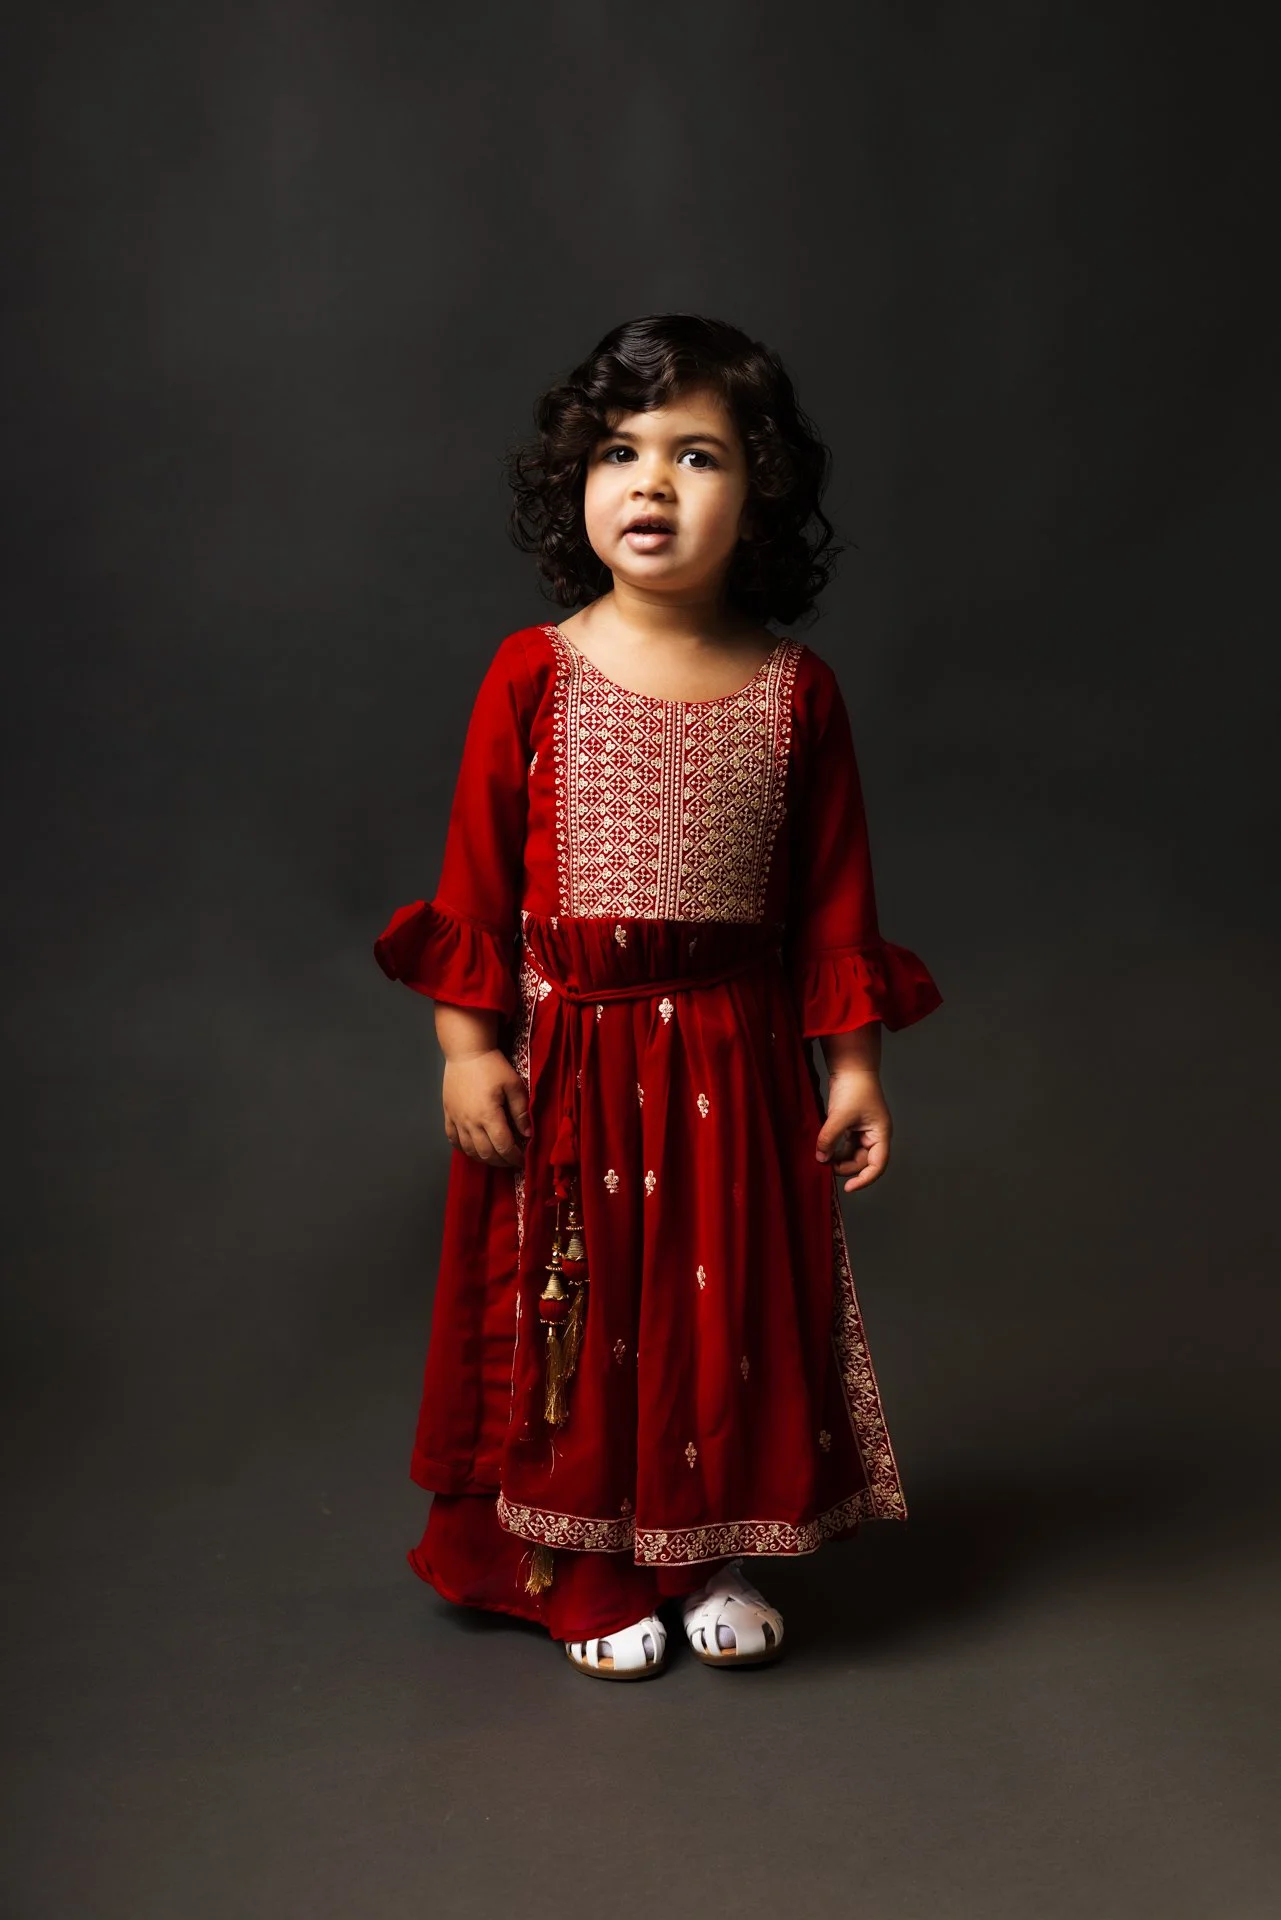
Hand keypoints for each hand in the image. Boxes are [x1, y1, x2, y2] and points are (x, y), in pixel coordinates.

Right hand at [442, 1049, 531, 1167]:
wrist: (466, 1052)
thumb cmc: (493, 1066)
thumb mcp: (514, 1085)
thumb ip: (521, 1111)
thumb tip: (527, 1134)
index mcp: (489, 1116)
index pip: (503, 1146)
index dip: (514, 1157)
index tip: (522, 1160)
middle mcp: (470, 1123)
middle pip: (486, 1153)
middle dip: (501, 1161)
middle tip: (511, 1160)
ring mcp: (456, 1120)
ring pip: (469, 1150)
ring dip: (483, 1158)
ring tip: (495, 1157)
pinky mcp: (448, 1115)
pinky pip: (453, 1140)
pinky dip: (464, 1149)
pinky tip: (473, 1149)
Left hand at [815, 1066, 891, 1192]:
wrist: (850, 1066)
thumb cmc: (854, 1088)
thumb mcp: (840, 1116)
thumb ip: (830, 1139)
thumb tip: (820, 1159)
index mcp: (880, 1134)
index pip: (877, 1165)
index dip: (865, 1179)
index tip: (849, 1188)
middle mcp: (874, 1136)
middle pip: (861, 1162)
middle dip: (844, 1166)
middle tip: (825, 1164)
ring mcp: (862, 1132)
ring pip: (851, 1155)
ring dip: (838, 1158)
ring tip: (822, 1157)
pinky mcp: (851, 1127)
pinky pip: (844, 1145)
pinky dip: (834, 1149)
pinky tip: (823, 1148)